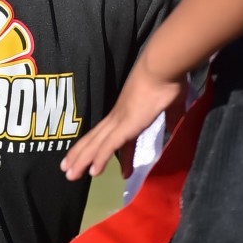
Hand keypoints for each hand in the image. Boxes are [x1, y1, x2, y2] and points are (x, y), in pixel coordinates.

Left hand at [61, 53, 186, 179]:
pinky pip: (109, 145)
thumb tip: (174, 127)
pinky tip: (92, 172)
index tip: (100, 168)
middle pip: (96, 140)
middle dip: (82, 155)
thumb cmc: (167, 81)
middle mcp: (119, 117)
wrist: (162, 67)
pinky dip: (100, 158)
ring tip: (70, 175)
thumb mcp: (172, 104)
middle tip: (67, 170)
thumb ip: (171, 117)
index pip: (115, 137)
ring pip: (96, 144)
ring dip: (82, 159)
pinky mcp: (125, 125)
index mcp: (128, 112)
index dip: (107, 154)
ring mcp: (120, 120)